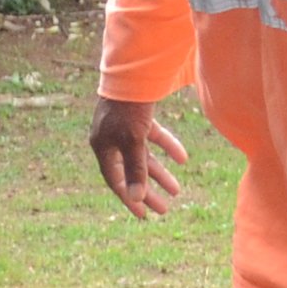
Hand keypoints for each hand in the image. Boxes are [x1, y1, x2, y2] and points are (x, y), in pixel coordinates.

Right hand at [90, 96, 189, 218]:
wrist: (132, 72)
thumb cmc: (128, 109)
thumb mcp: (134, 141)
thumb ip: (136, 170)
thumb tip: (138, 198)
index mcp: (103, 148)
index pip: (116, 181)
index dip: (130, 199)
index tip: (144, 215)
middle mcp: (111, 140)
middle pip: (132, 172)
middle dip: (149, 190)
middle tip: (164, 209)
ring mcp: (125, 128)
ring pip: (144, 157)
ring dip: (161, 173)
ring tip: (177, 190)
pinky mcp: (138, 116)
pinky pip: (153, 137)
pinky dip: (167, 147)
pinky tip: (183, 158)